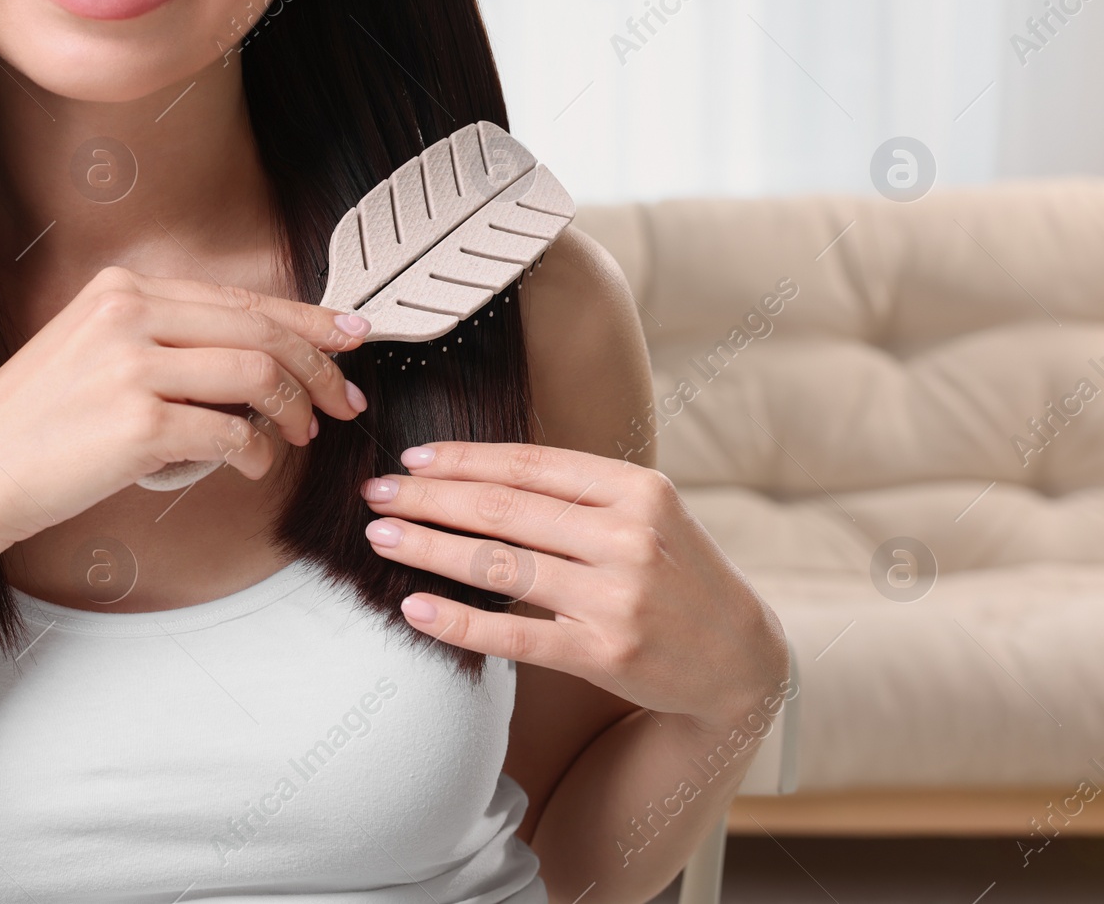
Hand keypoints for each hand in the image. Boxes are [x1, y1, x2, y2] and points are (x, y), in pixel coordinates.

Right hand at [0, 266, 369, 560]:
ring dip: (294, 408)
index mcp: (122, 290)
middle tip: (345, 398)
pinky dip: (256, 452)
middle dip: (319, 366)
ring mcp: (131, 367)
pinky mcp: (138, 425)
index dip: (307, 318)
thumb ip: (163, 341)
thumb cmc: (37, 426)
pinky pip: (230, 433)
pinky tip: (253, 463)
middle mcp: (128, 314)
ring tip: (301, 434)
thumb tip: (257, 361)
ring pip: (257, 374)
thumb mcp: (92, 352)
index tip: (349, 336)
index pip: (240, 297)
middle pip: (261, 330)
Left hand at [358, 442, 789, 732]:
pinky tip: (415, 607)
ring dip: (429, 548)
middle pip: (504, 509)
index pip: (530, 465)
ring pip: (500, 564)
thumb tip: (476, 470)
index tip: (412, 459)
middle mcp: (628, 536)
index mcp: (637, 488)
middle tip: (374, 492)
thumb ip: (577, 490)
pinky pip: (515, 633)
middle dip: (429, 498)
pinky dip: (459, 620)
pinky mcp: (604, 652)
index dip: (463, 459)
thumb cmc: (675, 572)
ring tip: (381, 537)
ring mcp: (616, 597)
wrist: (740, 656)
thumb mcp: (646, 511)